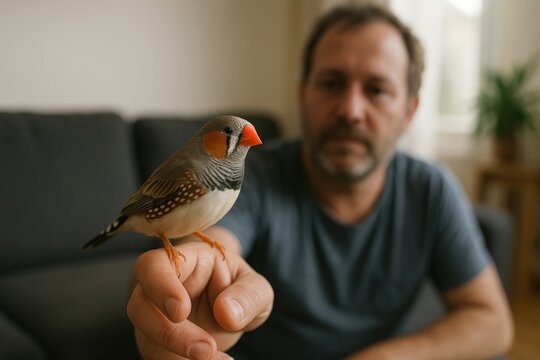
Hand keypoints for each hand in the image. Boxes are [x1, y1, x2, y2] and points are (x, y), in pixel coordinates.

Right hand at [127, 242, 273, 359]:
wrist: (234, 312)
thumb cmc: (241, 289)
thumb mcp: (256, 287)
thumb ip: (247, 295)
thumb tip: (227, 314)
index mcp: (185, 261)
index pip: (154, 265)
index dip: (160, 286)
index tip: (181, 312)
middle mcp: (160, 287)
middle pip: (140, 306)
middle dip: (169, 333)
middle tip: (206, 350)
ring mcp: (154, 316)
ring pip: (145, 337)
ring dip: (175, 356)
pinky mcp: (156, 343)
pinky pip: (157, 357)